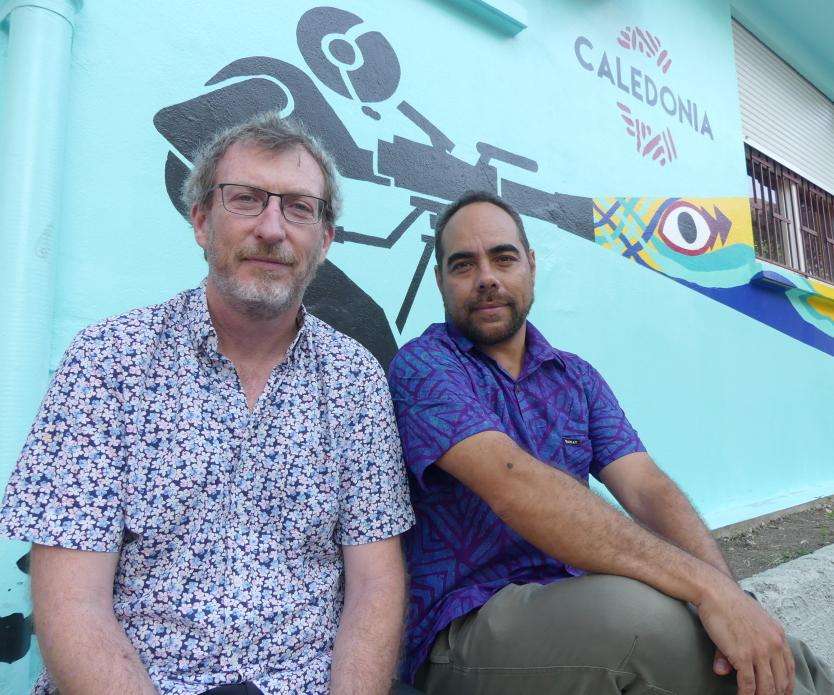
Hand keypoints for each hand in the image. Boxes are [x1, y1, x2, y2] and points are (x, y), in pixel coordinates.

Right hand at [696, 575, 794, 694]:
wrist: (716, 592)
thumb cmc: (729, 604)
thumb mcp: (746, 624)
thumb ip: (742, 647)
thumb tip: (722, 670)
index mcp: (778, 635)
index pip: (789, 668)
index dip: (785, 684)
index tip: (780, 692)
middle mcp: (774, 644)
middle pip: (780, 681)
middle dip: (774, 694)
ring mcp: (759, 651)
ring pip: (766, 686)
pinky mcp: (743, 656)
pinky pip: (748, 684)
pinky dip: (745, 694)